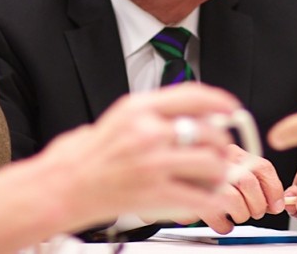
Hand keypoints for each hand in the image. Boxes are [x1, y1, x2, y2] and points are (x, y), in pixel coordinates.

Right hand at [41, 83, 241, 230]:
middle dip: (221, 144)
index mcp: (139, 108)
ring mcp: (152, 163)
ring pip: (212, 163)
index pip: (194, 96)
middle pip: (208, 132)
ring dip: (220, 172)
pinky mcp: (155, 194)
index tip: (232, 109)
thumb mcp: (121, 117)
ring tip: (213, 177)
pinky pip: (202, 197)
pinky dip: (214, 201)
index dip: (220, 102)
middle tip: (220, 153)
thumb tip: (196, 113)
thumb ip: (156, 112)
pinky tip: (210, 200)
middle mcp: (147, 132)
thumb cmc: (90, 155)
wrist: (64, 185)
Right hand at [177, 144, 284, 232]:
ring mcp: (204, 176)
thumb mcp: (230, 168)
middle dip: (257, 205)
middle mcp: (218, 160)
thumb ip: (252, 178)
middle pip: (248, 183)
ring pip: (233, 199)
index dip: (273, 190)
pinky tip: (223, 222)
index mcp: (233, 153)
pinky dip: (224, 225)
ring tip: (237, 216)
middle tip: (255, 212)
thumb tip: (276, 202)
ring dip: (241, 214)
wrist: (170, 175)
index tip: (276, 206)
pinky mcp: (190, 195)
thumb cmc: (206, 174)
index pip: (262, 167)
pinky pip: (215, 215)